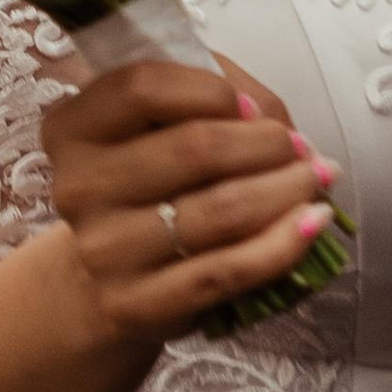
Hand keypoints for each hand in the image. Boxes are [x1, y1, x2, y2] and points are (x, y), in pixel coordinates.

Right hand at [41, 59, 335, 348]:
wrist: (105, 279)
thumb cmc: (147, 185)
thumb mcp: (159, 124)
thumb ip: (211, 93)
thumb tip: (268, 115)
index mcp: (73, 129)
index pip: (142, 88)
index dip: (211, 89)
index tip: (250, 106)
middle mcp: (78, 188)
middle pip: (194, 148)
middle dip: (266, 142)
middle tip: (298, 146)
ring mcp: (105, 251)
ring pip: (220, 210)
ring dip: (287, 188)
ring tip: (317, 177)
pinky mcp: (137, 304)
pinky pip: (227, 271)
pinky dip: (283, 244)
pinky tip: (313, 223)